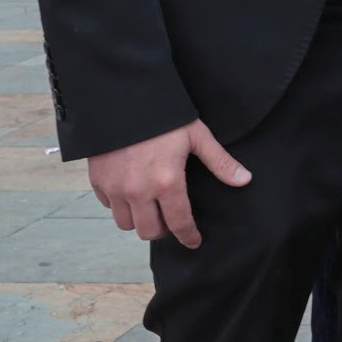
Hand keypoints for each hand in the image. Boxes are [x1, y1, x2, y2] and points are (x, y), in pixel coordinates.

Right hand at [86, 119, 249, 247]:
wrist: (123, 100)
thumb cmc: (164, 117)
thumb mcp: (197, 136)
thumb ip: (220, 161)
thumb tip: (244, 180)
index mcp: (167, 183)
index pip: (179, 222)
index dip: (188, 236)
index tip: (193, 241)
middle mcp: (138, 192)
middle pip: (148, 232)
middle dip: (162, 229)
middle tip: (170, 218)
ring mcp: (115, 188)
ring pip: (126, 224)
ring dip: (139, 219)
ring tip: (150, 206)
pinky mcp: (98, 181)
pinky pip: (108, 206)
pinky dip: (120, 204)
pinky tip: (130, 191)